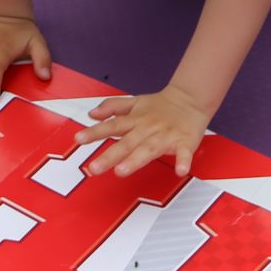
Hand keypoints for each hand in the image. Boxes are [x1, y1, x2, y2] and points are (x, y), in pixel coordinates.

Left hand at [75, 86, 210, 177]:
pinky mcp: (185, 142)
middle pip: (126, 142)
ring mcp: (166, 136)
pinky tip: (179, 170)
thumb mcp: (134, 102)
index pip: (112, 125)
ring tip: (122, 171)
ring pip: (149, 149)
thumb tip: (92, 114)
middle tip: (94, 168)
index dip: (95, 132)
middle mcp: (148, 128)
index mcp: (135, 120)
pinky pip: (184, 153)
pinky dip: (183, 161)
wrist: (191, 99)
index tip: (79, 139)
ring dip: (136, 160)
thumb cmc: (160, 106)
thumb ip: (112, 107)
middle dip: (110, 155)